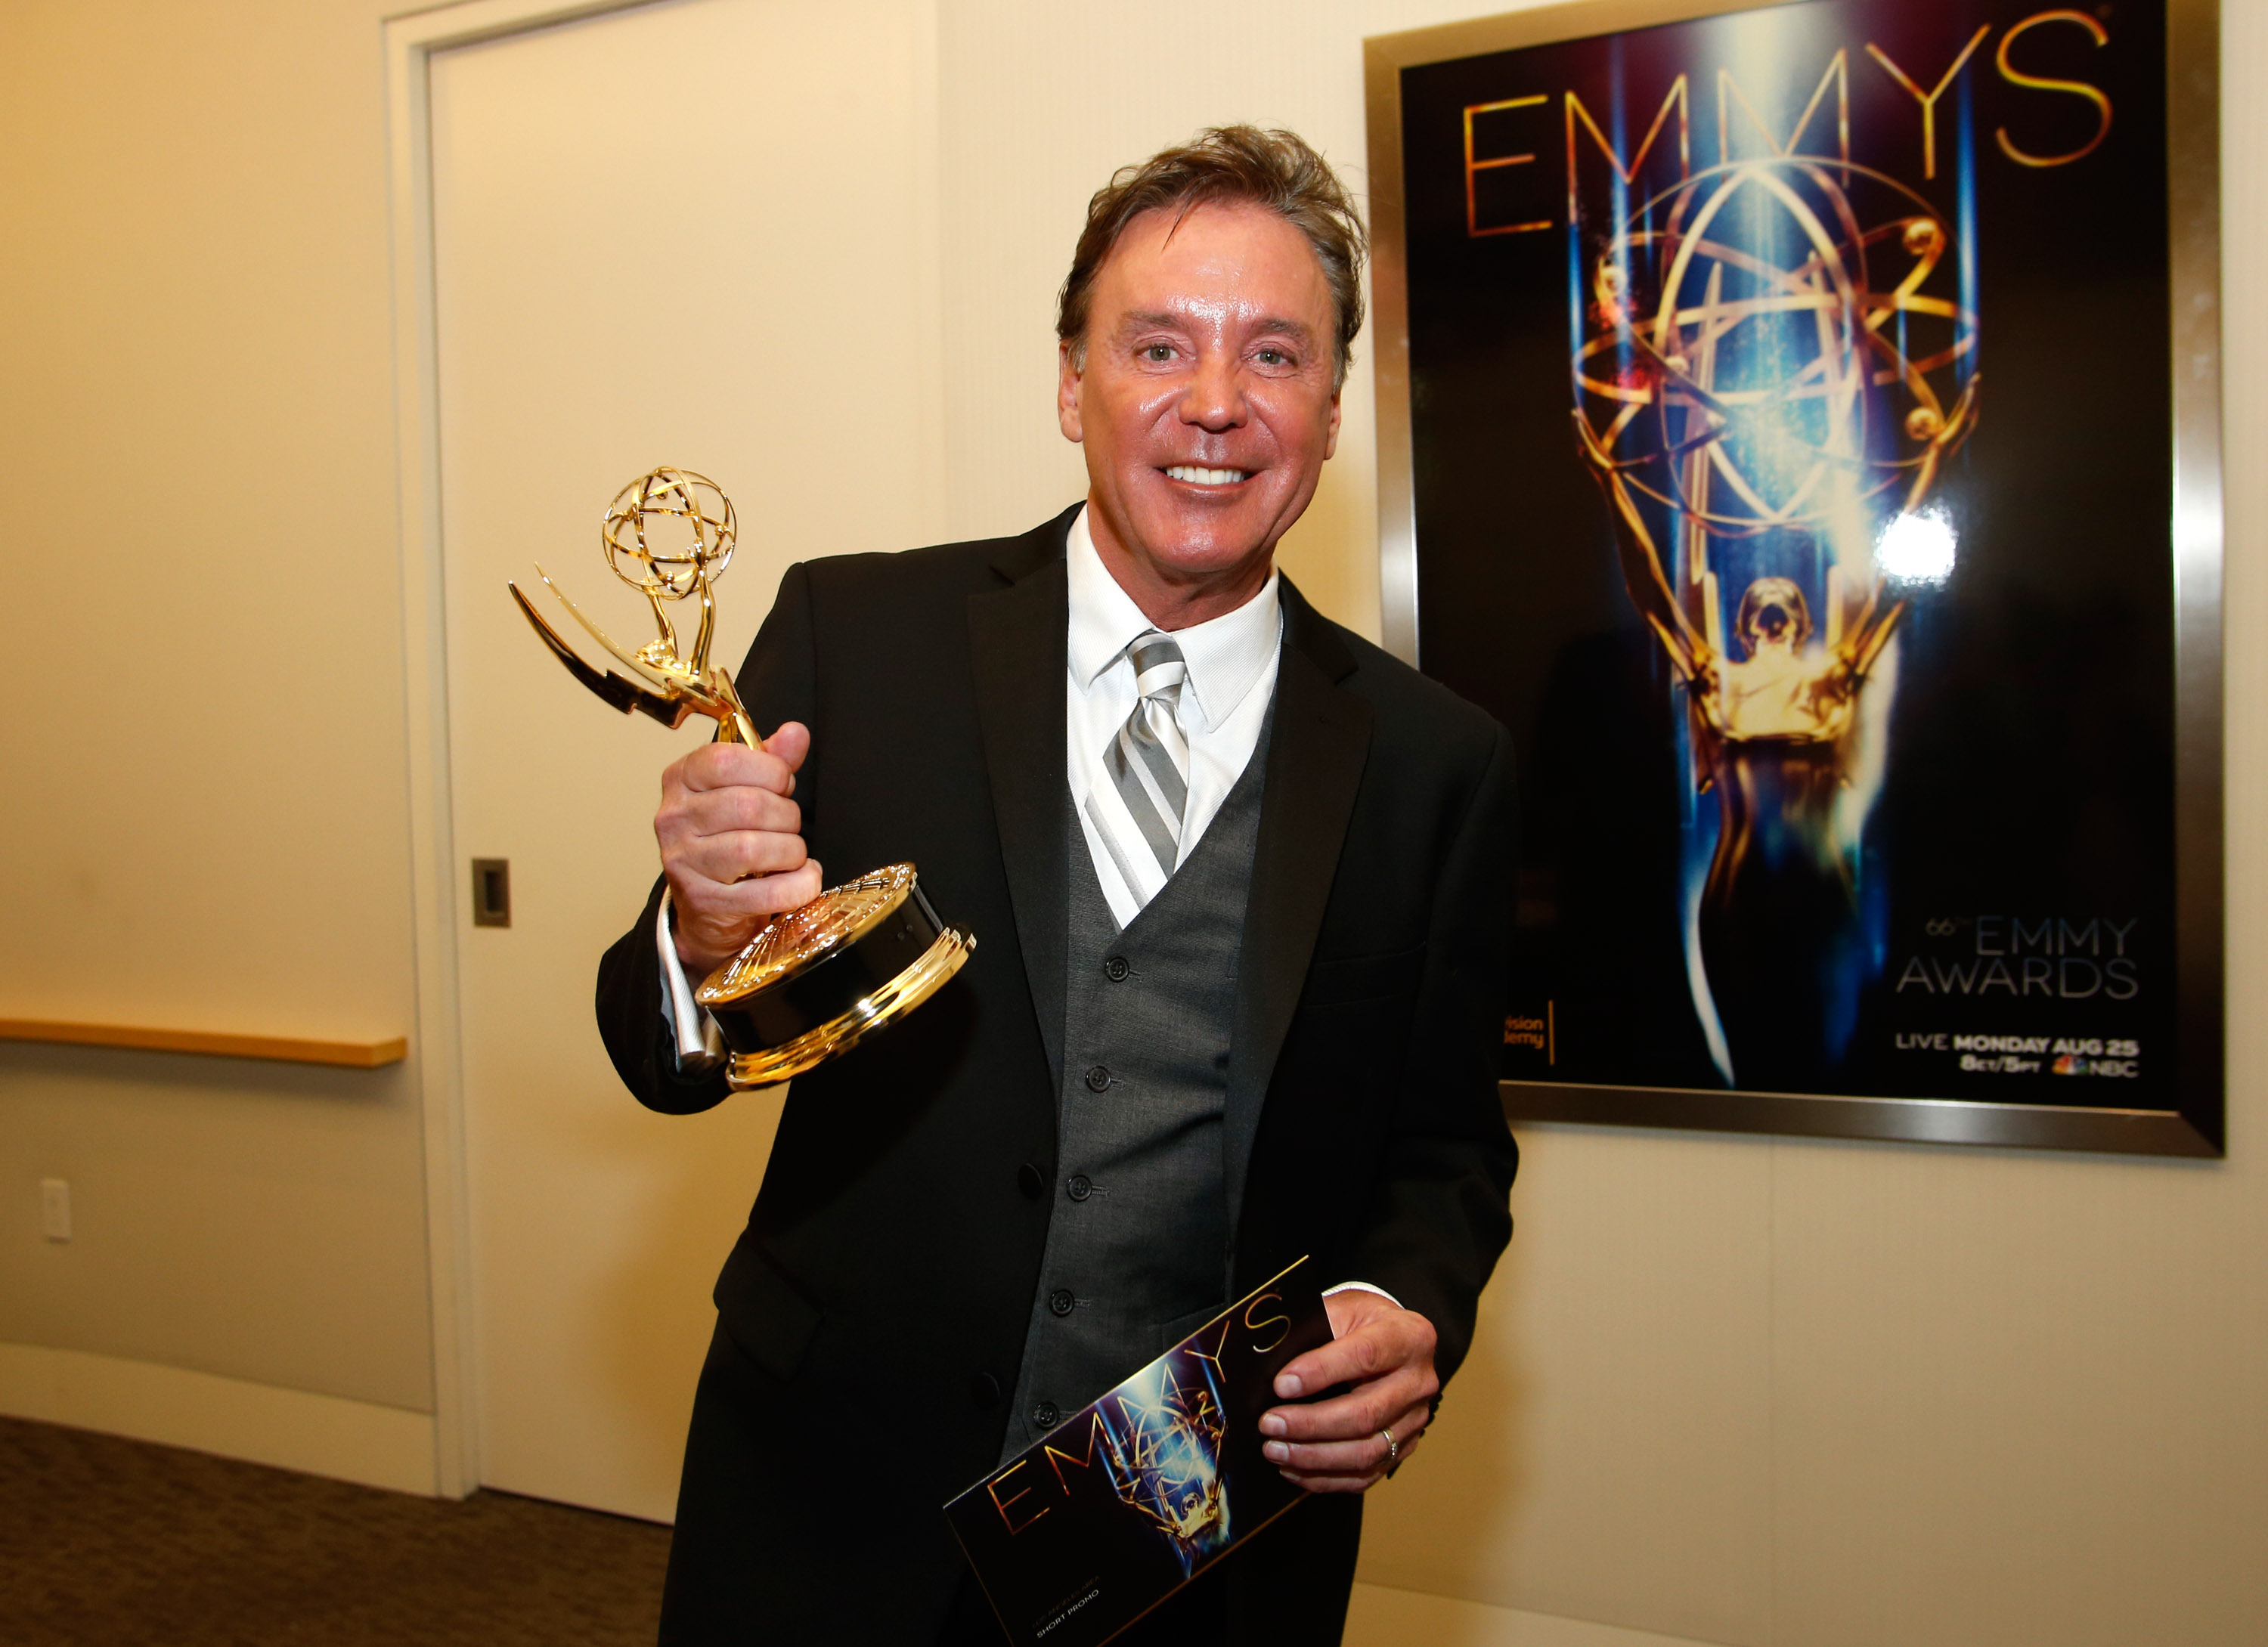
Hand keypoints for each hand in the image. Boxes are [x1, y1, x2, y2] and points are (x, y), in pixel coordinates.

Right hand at [655, 721, 822, 975]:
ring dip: (791, 850)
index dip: (770, 770)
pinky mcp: (705, 902)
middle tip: (788, 823)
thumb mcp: (746, 788)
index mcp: (680, 780)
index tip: (782, 783)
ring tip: (791, 853)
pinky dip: (798, 885)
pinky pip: (766, 893)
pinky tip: (803, 877)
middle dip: (786, 814)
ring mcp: (684, 863)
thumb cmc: (728, 836)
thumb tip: (796, 733)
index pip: (726, 760)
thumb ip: (772, 760)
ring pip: (754, 848)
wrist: (707, 904)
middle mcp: (674, 819)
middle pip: (748, 805)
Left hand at [1257, 1290, 1438, 1493]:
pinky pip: (1365, 1474)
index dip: (1321, 1372)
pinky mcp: (1403, 1448)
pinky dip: (1325, 1477)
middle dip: (1310, 1424)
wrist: (1390, 1340)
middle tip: (1269, 1424)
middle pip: (1365, 1413)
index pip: (1365, 1356)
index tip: (1281, 1385)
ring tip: (1274, 1449)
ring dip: (1313, 1457)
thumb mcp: (1340, 1310)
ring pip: (1365, 1451)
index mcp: (1408, 1336)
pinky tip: (1293, 1468)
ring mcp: (1415, 1420)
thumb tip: (1267, 1366)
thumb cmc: (1359, 1323)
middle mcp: (1419, 1381)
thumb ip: (1312, 1333)